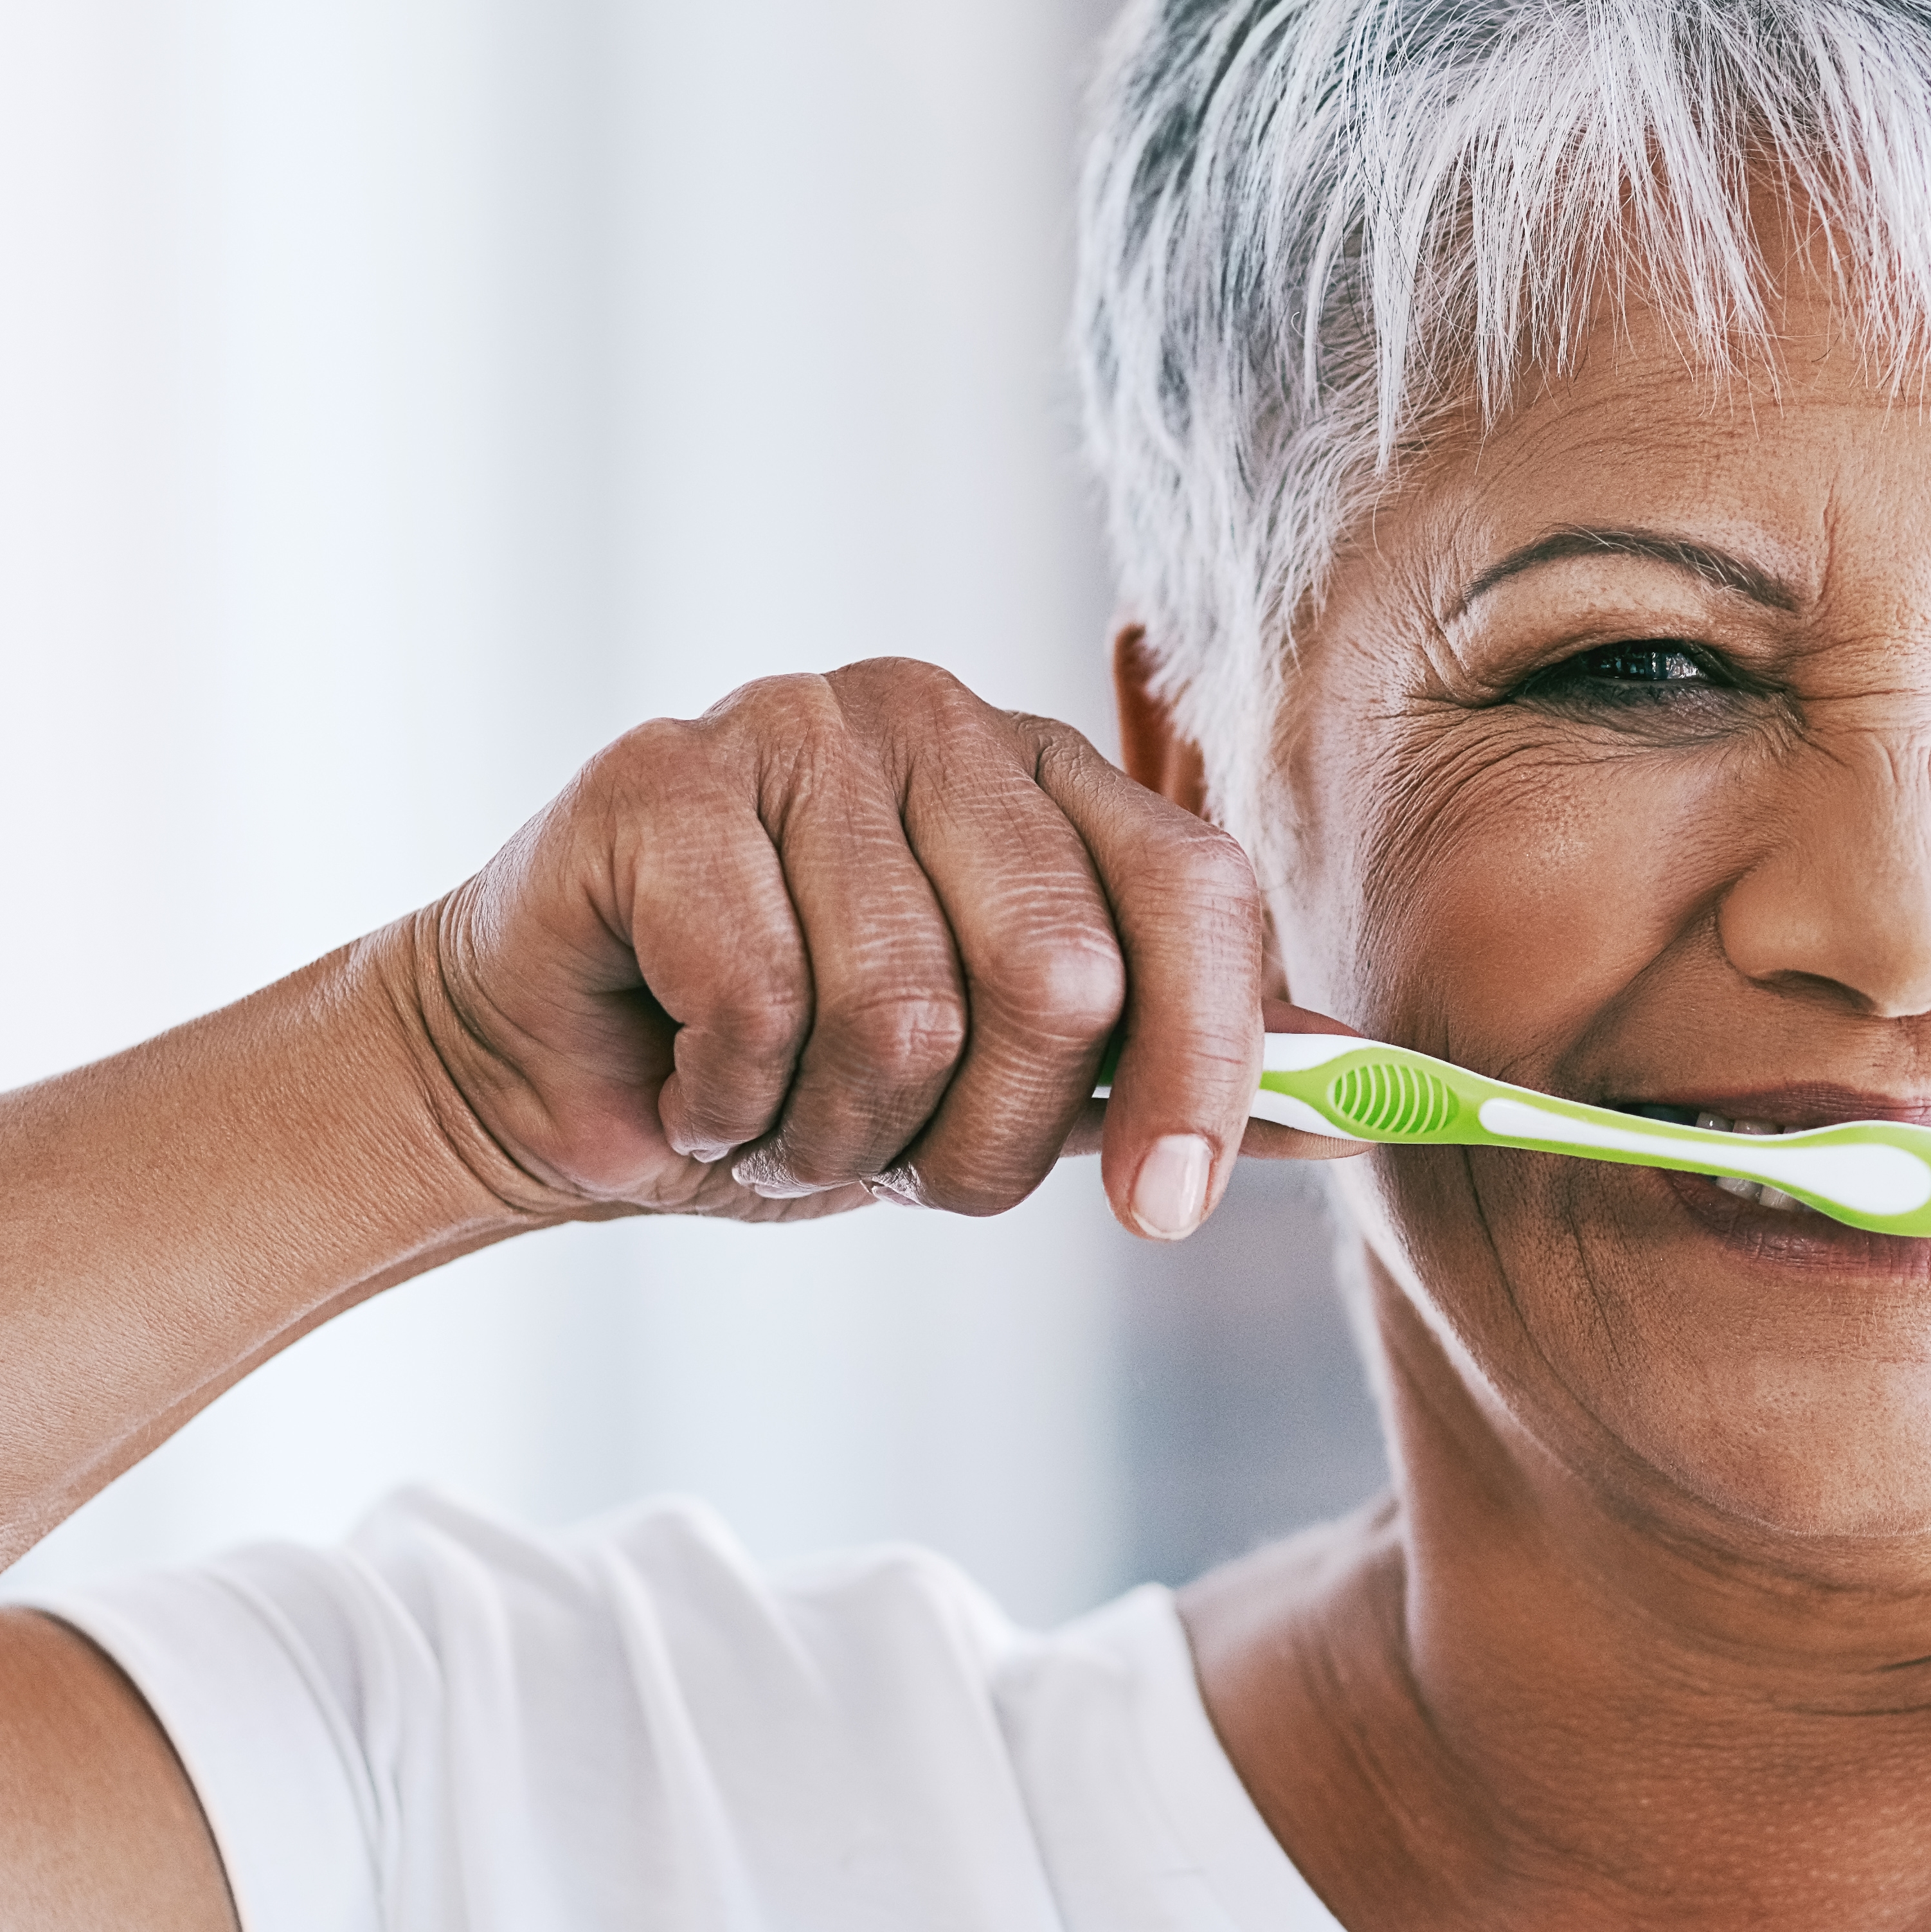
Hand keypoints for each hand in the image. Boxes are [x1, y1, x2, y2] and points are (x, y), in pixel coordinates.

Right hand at [396, 660, 1341, 1239]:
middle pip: (1061, 976)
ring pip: (900, 1012)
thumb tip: (1374, 1107)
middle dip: (982, 1141)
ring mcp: (795, 726)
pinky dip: (725, 1104)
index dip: (1209, 1068)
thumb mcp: (1019, 1086)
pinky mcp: (659, 777)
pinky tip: (688, 1080)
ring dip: (836, 1138)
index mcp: (1051, 771)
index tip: (1166, 1214)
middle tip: (896, 1168)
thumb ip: (1183, 1073)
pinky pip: (759, 1003)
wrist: (557, 1075)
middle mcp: (940, 717)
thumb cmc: (800, 1074)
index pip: (1197, 893)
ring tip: (776, 1118)